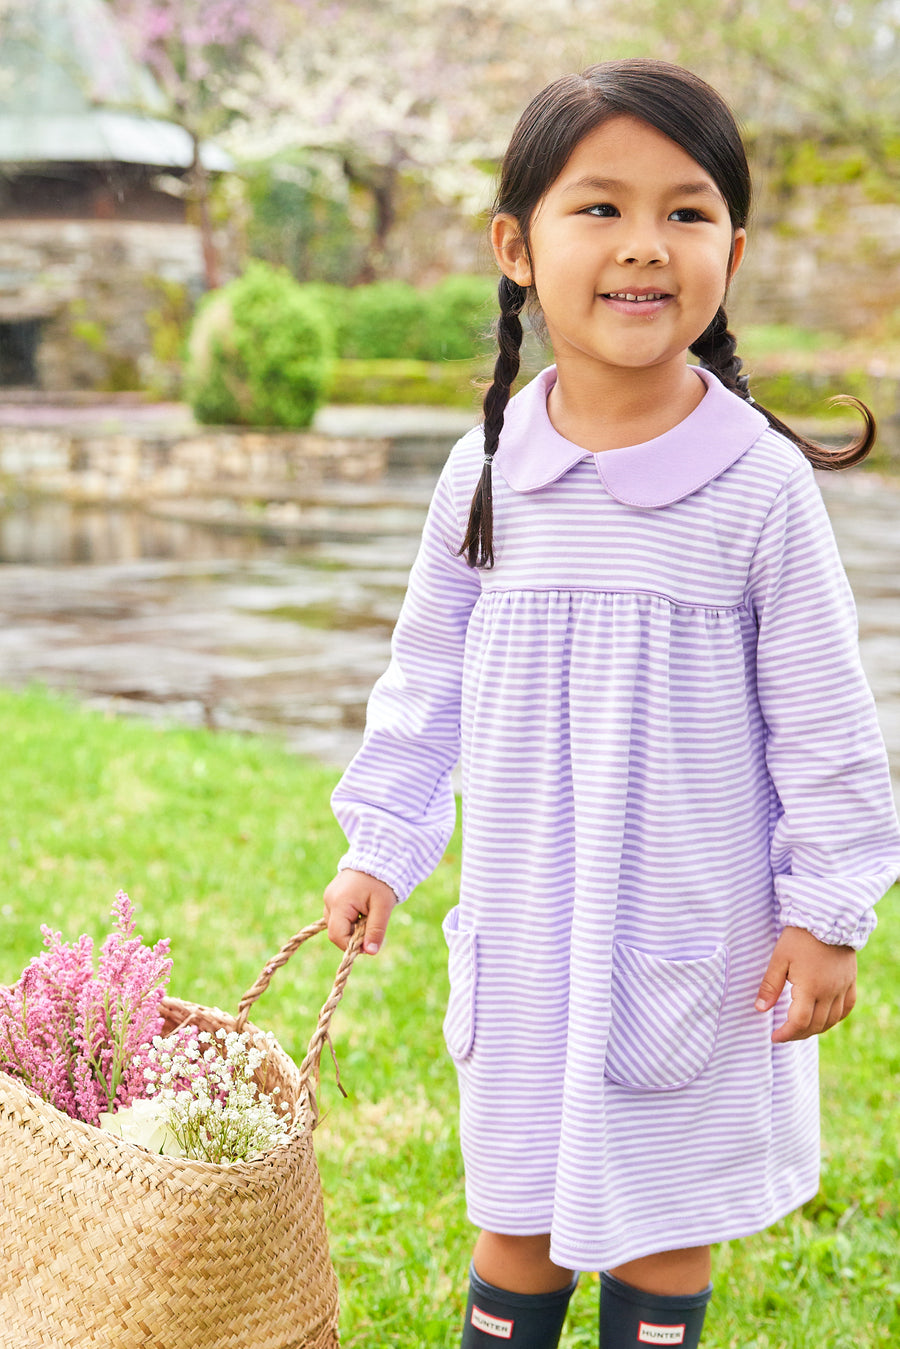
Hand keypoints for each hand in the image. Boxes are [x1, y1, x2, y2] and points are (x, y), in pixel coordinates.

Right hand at [323, 869, 397, 954]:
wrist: (378, 856)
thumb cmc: (382, 881)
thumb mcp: (383, 907)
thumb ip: (376, 930)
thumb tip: (370, 952)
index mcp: (339, 903)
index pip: (337, 935)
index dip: (352, 945)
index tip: (369, 944)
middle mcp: (329, 899)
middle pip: (335, 930)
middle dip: (353, 935)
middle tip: (371, 926)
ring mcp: (329, 895)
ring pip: (336, 923)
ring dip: (352, 926)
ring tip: (369, 914)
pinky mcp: (333, 894)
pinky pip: (337, 913)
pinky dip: (350, 917)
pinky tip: (363, 909)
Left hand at [755, 926, 856, 1043]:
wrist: (827, 917)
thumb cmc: (799, 937)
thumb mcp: (779, 959)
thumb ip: (770, 986)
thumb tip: (760, 1009)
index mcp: (810, 988)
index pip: (799, 1022)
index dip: (786, 1034)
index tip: (774, 1037)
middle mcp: (830, 992)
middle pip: (816, 1025)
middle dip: (798, 1034)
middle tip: (784, 1034)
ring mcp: (843, 987)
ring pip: (832, 1020)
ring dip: (816, 1028)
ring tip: (800, 1028)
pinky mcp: (850, 981)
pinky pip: (847, 1008)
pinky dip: (835, 1018)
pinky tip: (825, 1018)